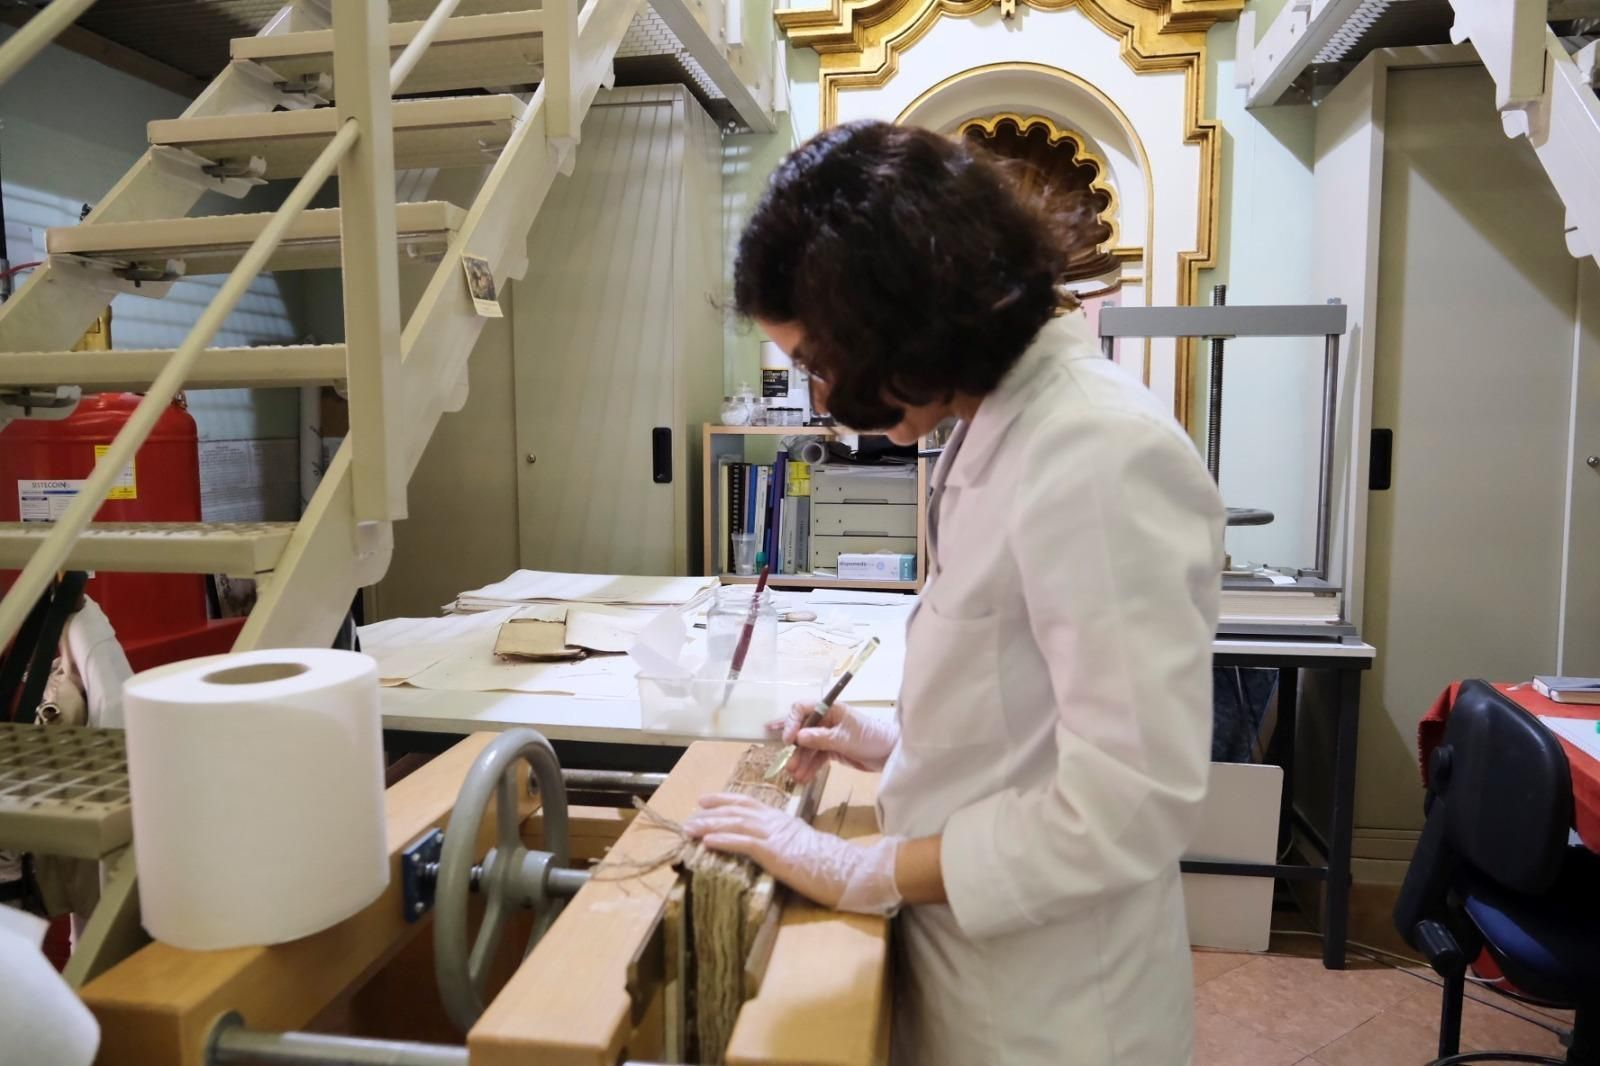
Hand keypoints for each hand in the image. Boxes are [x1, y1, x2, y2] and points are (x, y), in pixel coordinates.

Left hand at [684, 794, 901, 914]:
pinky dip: (724, 840)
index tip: (706, 800)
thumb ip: (784, 841)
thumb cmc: (828, 863)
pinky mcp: (775, 852)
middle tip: (691, 814)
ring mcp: (775, 836)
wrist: (846, 870)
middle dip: (712, 812)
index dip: (726, 800)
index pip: (750, 804)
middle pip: (739, 810)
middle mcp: (777, 822)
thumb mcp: (801, 846)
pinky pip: (744, 843)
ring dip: (710, 825)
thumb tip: (767, 845)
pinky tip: (707, 842)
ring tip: (690, 828)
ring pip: (736, 824)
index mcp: (783, 820)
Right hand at [766, 699, 897, 782]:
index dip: (792, 722)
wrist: (891, 753)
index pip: (803, 709)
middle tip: (789, 765)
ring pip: (809, 747)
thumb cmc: (871, 738)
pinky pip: (817, 757)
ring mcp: (829, 735)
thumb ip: (820, 738)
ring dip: (801, 761)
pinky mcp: (833, 750)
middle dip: (795, 748)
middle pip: (803, 731)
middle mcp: (827, 720)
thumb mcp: (844, 738)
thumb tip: (798, 737)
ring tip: (795, 776)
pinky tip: (804, 778)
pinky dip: (810, 767)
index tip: (788, 740)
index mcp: (830, 709)